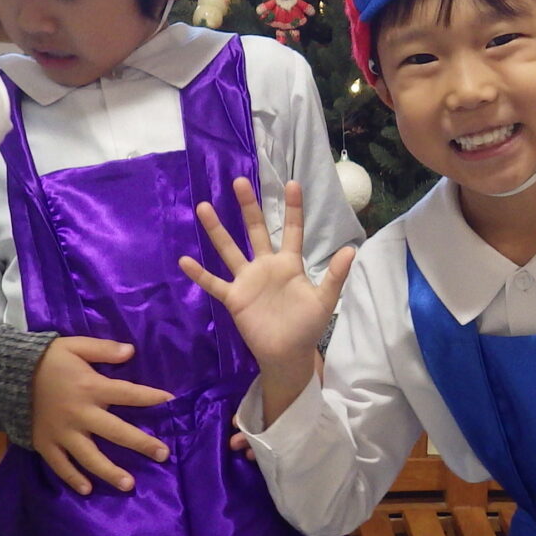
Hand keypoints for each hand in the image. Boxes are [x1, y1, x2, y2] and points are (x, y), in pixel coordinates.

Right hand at [31, 336, 176, 496]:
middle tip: (163, 455)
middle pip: (116, 432)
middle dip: (142, 443)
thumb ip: (103, 349)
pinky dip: (72, 478)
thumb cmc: (44, 359)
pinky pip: (60, 465)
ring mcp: (62, 433)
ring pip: (90, 457)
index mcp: (90, 387)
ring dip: (110, 472)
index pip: (127, 393)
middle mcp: (80, 413)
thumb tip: (131, 351)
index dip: (150, 396)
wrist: (4, 374)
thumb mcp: (74, 346)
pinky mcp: (45, 444)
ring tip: (129, 485)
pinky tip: (87, 490)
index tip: (169, 401)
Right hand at [180, 178, 354, 414]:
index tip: (292, 183)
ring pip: (230, 249)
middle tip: (239, 182)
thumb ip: (335, 275)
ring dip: (217, 230)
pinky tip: (184, 260)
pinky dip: (200, 274)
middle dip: (249, 207)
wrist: (288, 353)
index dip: (293, 208)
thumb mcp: (324, 300)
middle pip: (256, 230)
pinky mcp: (235, 298)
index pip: (292, 230)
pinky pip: (215, 283)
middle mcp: (266, 266)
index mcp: (289, 264)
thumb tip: (351, 250)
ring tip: (203, 207)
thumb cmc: (307, 326)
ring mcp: (248, 280)